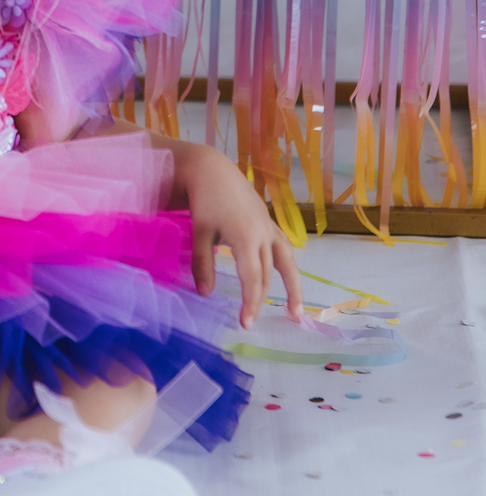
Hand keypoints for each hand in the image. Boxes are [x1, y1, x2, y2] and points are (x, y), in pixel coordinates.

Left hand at [177, 142, 303, 327]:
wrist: (214, 172)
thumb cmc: (205, 201)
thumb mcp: (200, 232)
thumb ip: (203, 263)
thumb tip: (205, 294)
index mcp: (246, 237)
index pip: (252, 278)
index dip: (250, 302)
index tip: (246, 323)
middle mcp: (264, 234)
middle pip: (267, 274)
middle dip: (260, 300)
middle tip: (250, 323)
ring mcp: (270, 228)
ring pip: (285, 263)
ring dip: (292, 288)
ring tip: (295, 313)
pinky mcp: (270, 224)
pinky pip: (285, 250)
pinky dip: (288, 268)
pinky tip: (289, 283)